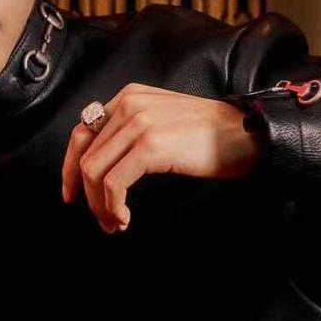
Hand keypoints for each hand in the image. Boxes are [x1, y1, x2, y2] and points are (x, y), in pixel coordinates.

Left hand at [60, 84, 267, 232]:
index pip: (82, 133)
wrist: (249, 135)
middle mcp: (129, 104)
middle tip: (102, 220)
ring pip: (93, 172)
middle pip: (84, 155)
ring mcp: (139, 122)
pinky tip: (125, 218)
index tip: (73, 195)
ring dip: (100, 206)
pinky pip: (113, 183)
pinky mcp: (150, 144)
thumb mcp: (165, 124)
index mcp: (130, 96)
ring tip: (116, 223)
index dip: (70, 169)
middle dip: (87, 195)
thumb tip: (105, 167)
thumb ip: (134, 134)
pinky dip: (113, 207)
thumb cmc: (214, 137)